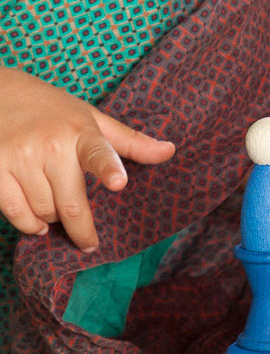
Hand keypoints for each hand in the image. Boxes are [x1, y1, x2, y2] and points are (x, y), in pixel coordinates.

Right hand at [0, 68, 174, 250]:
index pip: (98, 151)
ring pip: (44, 211)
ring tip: (58, 213)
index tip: (119, 183)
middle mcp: (51, 145)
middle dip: (82, 230)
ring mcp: (20, 157)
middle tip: (89, 243)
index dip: (109, 168)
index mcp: (80, 131)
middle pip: (71, 203)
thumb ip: (129, 141)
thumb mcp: (92, 118)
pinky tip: (37, 223)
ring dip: (53, 222)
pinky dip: (29, 224)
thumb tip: (170, 152)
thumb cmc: (53, 110)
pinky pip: (15, 212)